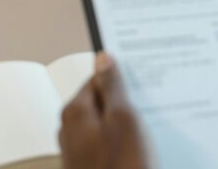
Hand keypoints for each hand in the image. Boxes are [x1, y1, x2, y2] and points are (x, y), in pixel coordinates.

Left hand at [59, 52, 151, 168]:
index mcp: (74, 112)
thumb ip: (113, 87)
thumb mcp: (123, 120)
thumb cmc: (119, 168)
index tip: (139, 81)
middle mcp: (71, 130)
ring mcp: (79, 150)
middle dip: (126, 104)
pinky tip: (140, 151)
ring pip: (108, 125)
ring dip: (127, 127)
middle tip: (147, 112)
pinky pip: (109, 144)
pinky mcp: (90, 166)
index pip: (97, 78)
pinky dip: (124, 144)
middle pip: (102, 102)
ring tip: (146, 136)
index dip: (122, 78)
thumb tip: (104, 60)